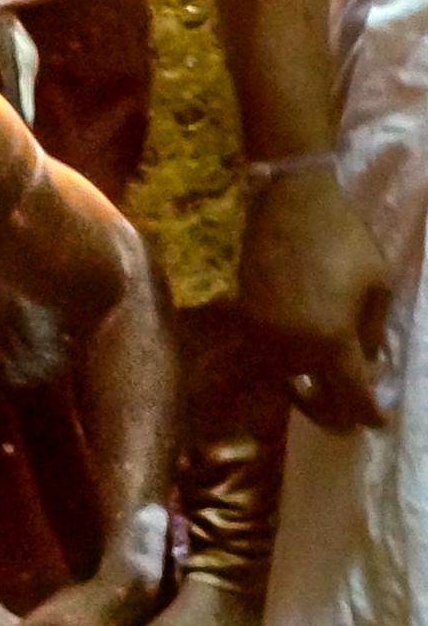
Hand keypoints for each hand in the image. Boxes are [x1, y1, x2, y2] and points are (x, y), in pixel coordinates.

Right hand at [241, 166, 389, 431]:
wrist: (290, 203)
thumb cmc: (343, 239)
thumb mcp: (378, 285)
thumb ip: (373, 331)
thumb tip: (368, 362)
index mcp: (331, 342)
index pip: (353, 397)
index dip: (369, 415)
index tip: (378, 422)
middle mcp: (292, 349)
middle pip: (314, 398)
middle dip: (335, 412)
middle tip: (350, 417)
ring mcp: (263, 337)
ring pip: (286, 382)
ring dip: (308, 392)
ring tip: (325, 393)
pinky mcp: (246, 321)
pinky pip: (268, 358)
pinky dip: (287, 368)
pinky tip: (301, 360)